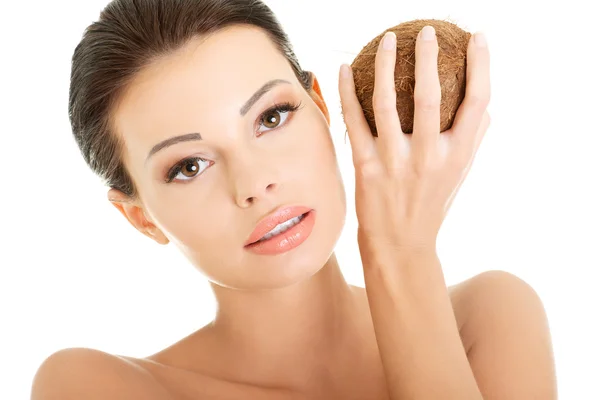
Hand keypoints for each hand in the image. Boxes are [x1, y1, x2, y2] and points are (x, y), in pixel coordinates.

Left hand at [339, 27, 490, 249]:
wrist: (400, 244)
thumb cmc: (431, 205)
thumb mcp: (459, 176)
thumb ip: (472, 140)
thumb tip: (483, 106)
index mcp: (457, 155)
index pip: (477, 103)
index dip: (481, 66)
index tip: (477, 37)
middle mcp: (428, 157)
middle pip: (430, 97)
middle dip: (428, 58)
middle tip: (425, 32)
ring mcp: (394, 162)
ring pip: (387, 103)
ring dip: (385, 66)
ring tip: (386, 41)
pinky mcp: (365, 167)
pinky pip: (354, 121)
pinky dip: (347, 92)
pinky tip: (344, 70)